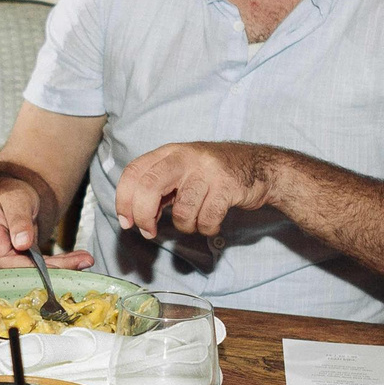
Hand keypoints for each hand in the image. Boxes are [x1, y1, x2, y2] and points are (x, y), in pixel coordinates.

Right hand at [0, 177, 94, 273]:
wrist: (17, 198)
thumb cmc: (9, 196)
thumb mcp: (14, 201)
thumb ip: (18, 220)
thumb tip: (23, 242)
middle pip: (15, 274)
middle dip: (44, 274)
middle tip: (70, 267)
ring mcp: (13, 263)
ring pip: (34, 273)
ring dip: (62, 269)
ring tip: (85, 261)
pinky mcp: (29, 263)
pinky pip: (46, 267)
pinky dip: (66, 263)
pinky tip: (83, 259)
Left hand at [115, 142, 274, 239]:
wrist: (260, 166)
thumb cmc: (213, 174)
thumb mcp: (182, 173)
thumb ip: (159, 190)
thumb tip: (136, 218)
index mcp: (169, 152)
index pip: (134, 172)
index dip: (124, 199)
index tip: (126, 221)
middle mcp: (186, 157)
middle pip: (149, 186)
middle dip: (143, 216)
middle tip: (148, 232)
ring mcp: (208, 170)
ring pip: (182, 211)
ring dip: (186, 226)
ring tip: (196, 220)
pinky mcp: (228, 186)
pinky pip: (207, 219)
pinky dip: (207, 228)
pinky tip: (212, 221)